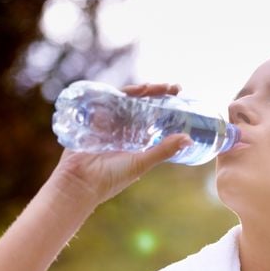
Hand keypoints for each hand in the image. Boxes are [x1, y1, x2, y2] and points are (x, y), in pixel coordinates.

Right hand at [50, 83, 189, 204]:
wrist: (80, 183)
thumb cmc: (111, 178)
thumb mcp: (142, 162)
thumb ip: (164, 151)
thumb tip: (189, 140)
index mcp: (136, 140)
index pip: (154, 117)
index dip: (166, 104)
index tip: (179, 94)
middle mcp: (123, 129)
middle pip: (142, 104)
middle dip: (156, 93)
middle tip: (172, 87)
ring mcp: (108, 123)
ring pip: (125, 101)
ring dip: (139, 92)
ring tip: (152, 87)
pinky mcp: (92, 120)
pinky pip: (104, 102)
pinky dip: (116, 95)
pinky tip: (129, 91)